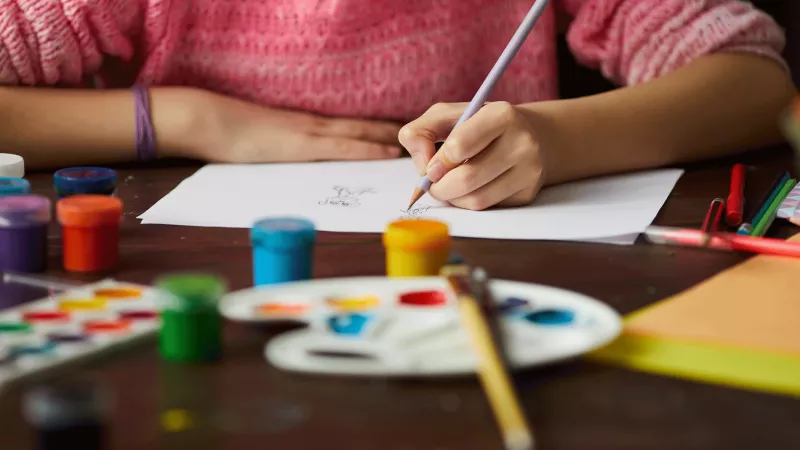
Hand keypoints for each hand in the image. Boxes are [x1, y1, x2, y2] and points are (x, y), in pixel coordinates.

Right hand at [171, 89, 402, 162]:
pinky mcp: (304, 145)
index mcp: (304, 125)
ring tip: (416, 143)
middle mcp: (314, 125)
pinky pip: (344, 147)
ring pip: (360, 133)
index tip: (397, 133)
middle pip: (362, 125)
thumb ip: (282, 145)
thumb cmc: (229, 132)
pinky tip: (388, 153)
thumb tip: (291, 154)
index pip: (347, 126)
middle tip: (421, 137)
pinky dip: (368, 148)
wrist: (210, 120)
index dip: (374, 129)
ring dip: (388, 139)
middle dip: (390, 132)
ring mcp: (310, 132)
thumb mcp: (262, 138)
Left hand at [399, 101, 546, 209]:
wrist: (526, 136)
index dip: (438, 161)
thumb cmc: (476, 126)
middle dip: (440, 187)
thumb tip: (423, 166)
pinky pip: (488, 208)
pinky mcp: (528, 192)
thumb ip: (420, 132)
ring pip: (477, 199)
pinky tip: (469, 189)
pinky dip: (469, 203)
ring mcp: (529, 170)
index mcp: (501, 115)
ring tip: (449, 187)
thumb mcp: (446, 116)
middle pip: (467, 179)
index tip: (431, 168)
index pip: (460, 145)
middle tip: (433, 185)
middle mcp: (521, 142)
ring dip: (453, 199)